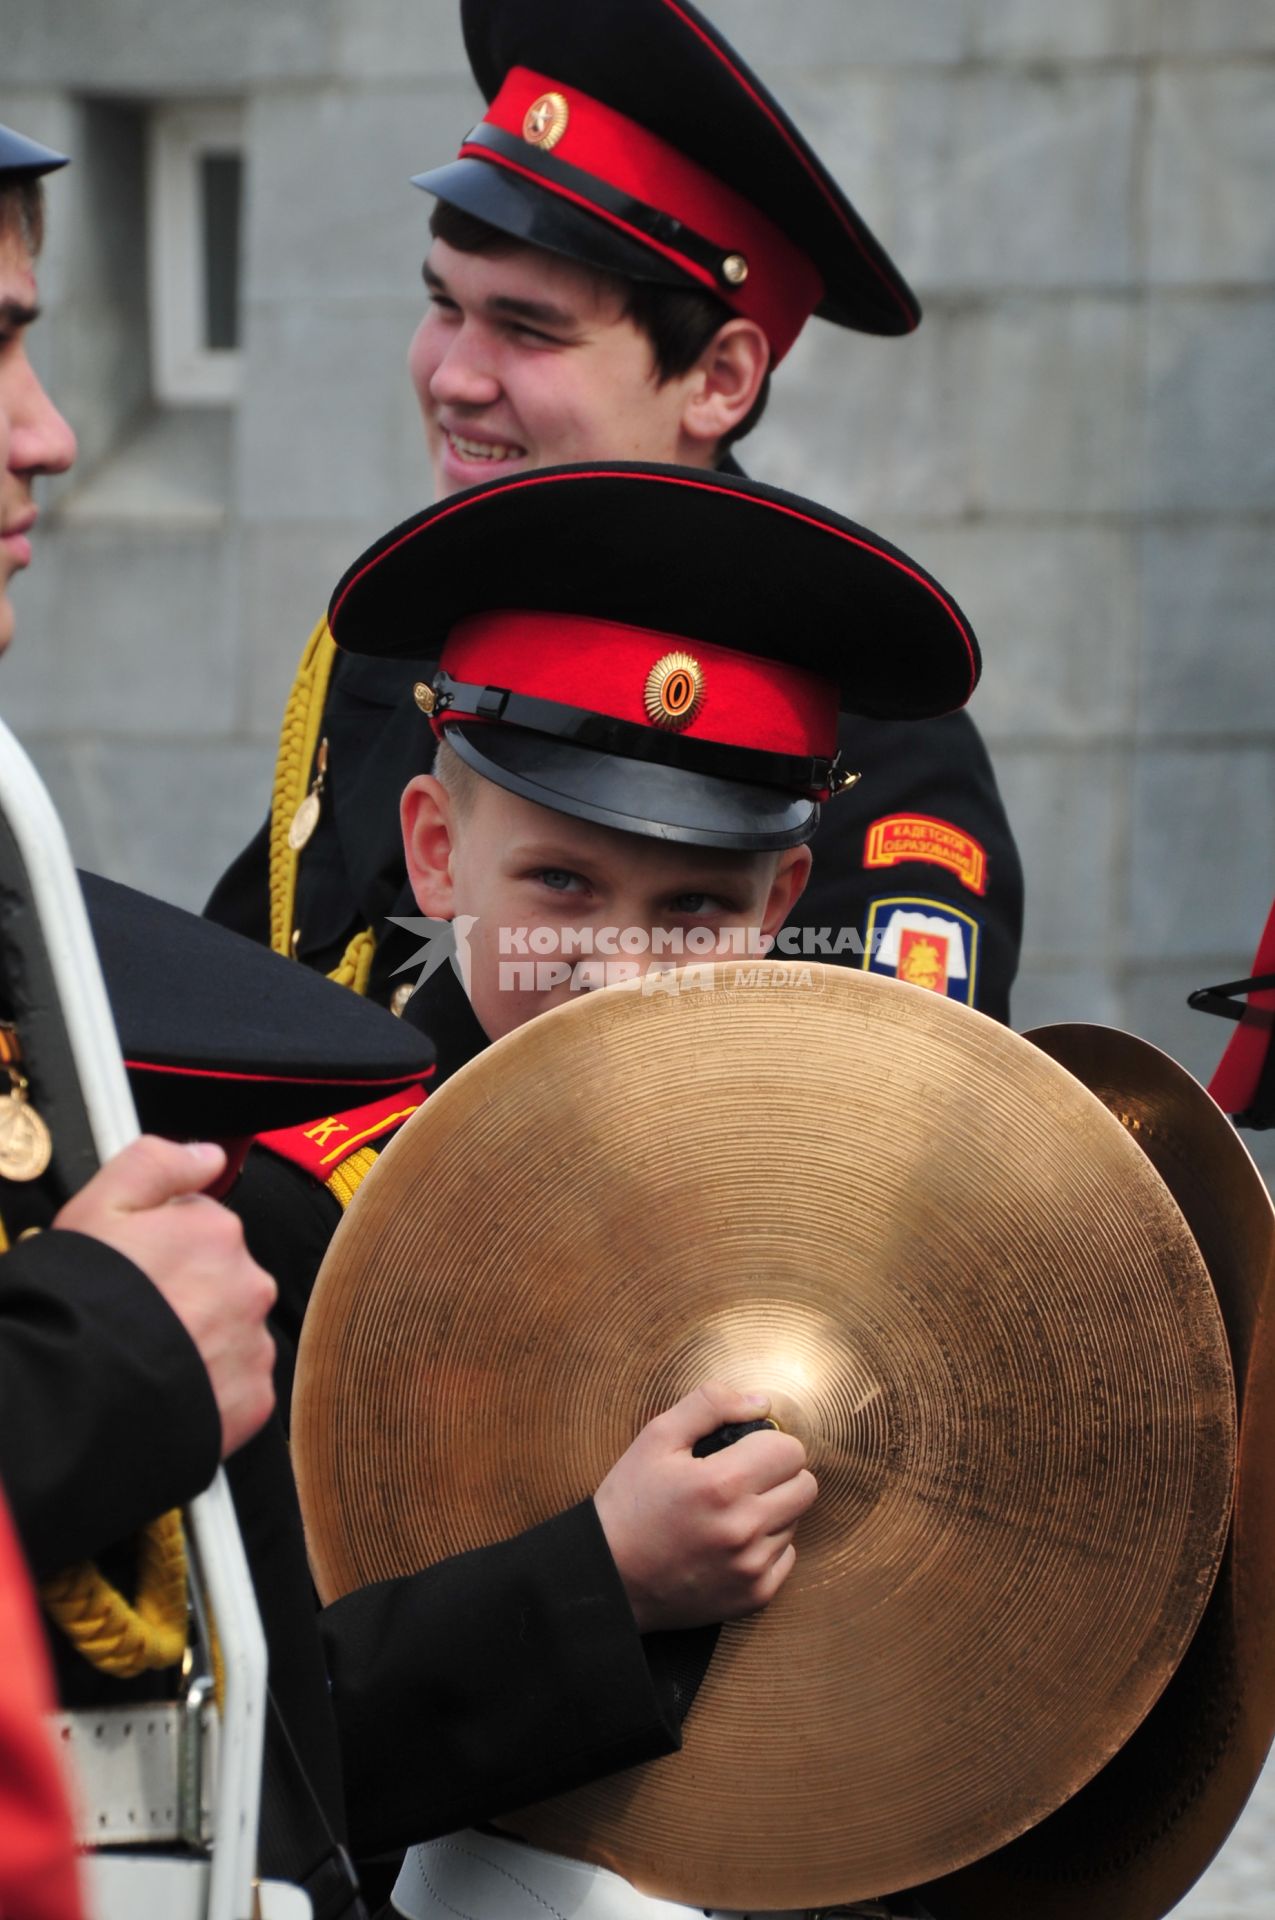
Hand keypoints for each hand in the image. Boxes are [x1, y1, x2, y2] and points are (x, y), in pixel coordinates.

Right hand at [54, 1136, 276, 1458]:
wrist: (76, 1398)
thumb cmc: (80, 1302)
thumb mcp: (99, 1206)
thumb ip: (156, 1164)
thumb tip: (207, 1154)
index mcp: (218, 1231)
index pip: (202, 1226)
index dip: (160, 1247)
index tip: (134, 1269)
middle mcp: (249, 1284)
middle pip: (221, 1279)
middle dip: (186, 1293)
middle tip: (137, 1316)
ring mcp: (253, 1344)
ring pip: (230, 1331)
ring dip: (200, 1339)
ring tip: (147, 1355)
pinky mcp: (252, 1399)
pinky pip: (235, 1384)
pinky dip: (209, 1386)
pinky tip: (167, 1385)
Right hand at [593, 1380, 816, 1632]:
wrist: (609, 1577)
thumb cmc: (629, 1504)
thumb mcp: (655, 1438)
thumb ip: (709, 1405)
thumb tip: (760, 1402)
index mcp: (722, 1484)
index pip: (791, 1450)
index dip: (769, 1443)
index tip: (746, 1450)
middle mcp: (744, 1529)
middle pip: (805, 1486)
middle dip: (778, 1474)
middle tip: (743, 1477)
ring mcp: (751, 1568)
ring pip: (796, 1521)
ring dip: (772, 1511)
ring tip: (729, 1513)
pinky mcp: (754, 1597)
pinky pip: (787, 1558)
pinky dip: (766, 1547)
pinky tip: (732, 1543)